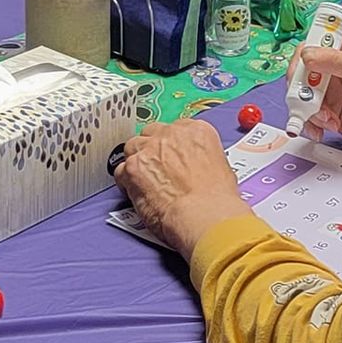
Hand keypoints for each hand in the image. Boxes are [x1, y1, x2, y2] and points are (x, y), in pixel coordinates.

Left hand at [114, 119, 252, 259]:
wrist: (204, 214)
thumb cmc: (216, 199)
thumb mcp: (220, 166)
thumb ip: (201, 158)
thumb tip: (194, 166)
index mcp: (196, 131)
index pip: (175, 128)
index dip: (171, 145)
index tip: (171, 155)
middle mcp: (171, 134)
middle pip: (151, 134)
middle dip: (152, 150)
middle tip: (156, 168)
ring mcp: (149, 149)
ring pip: (132, 148)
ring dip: (137, 163)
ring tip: (144, 181)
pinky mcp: (132, 168)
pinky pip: (120, 171)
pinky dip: (126, 183)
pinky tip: (135, 193)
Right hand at [294, 38, 341, 163]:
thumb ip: (333, 59)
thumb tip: (306, 56)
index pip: (308, 49)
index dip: (299, 64)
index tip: (301, 78)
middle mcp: (334, 70)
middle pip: (300, 77)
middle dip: (302, 93)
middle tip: (312, 103)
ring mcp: (331, 93)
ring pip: (302, 99)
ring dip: (310, 111)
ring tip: (328, 118)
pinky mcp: (330, 112)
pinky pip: (308, 116)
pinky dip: (312, 124)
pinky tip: (326, 128)